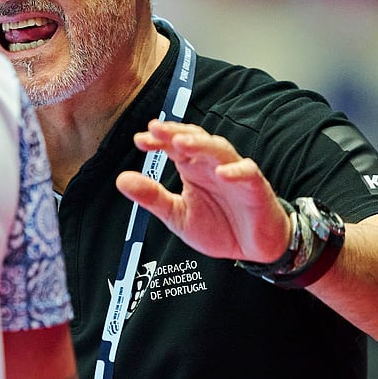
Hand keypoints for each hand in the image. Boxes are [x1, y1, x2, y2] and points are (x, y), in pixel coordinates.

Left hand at [115, 121, 290, 262]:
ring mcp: (235, 174)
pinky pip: (248, 173)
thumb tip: (121, 180)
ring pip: (220, 150)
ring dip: (201, 145)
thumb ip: (152, 197)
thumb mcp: (178, 216)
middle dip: (176, 132)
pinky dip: (236, 171)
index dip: (158, 140)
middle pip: (195, 140)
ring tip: (182, 143)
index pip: (174, 146)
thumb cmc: (219, 227)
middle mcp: (212, 165)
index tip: (139, 140)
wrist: (254, 249)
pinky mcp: (256, 188)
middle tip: (157, 129)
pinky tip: (221, 173)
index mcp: (193, 169)